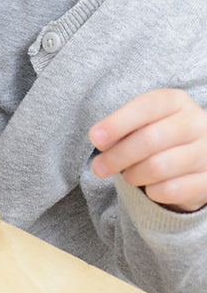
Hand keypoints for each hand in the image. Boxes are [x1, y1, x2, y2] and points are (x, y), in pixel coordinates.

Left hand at [89, 89, 206, 211]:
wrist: (193, 158)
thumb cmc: (156, 135)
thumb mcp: (139, 123)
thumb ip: (120, 128)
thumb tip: (99, 139)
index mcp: (176, 101)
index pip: (146, 107)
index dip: (117, 123)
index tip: (95, 138)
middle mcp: (197, 123)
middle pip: (149, 140)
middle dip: (117, 156)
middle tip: (98, 168)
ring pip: (159, 167)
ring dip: (134, 175)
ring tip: (127, 175)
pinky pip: (173, 190)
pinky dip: (152, 191)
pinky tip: (149, 187)